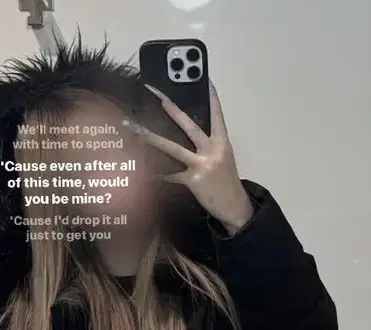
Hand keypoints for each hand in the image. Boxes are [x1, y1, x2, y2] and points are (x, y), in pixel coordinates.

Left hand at [127, 82, 254, 233]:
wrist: (235, 208)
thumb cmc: (227, 183)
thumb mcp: (223, 159)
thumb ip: (208, 146)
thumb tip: (185, 135)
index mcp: (222, 143)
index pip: (217, 115)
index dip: (212, 97)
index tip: (206, 79)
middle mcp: (212, 150)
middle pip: (188, 125)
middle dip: (171, 108)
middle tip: (156, 94)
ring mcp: (202, 165)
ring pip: (173, 148)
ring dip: (152, 138)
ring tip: (134, 128)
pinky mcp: (193, 180)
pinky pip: (171, 175)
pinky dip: (160, 175)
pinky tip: (146, 173)